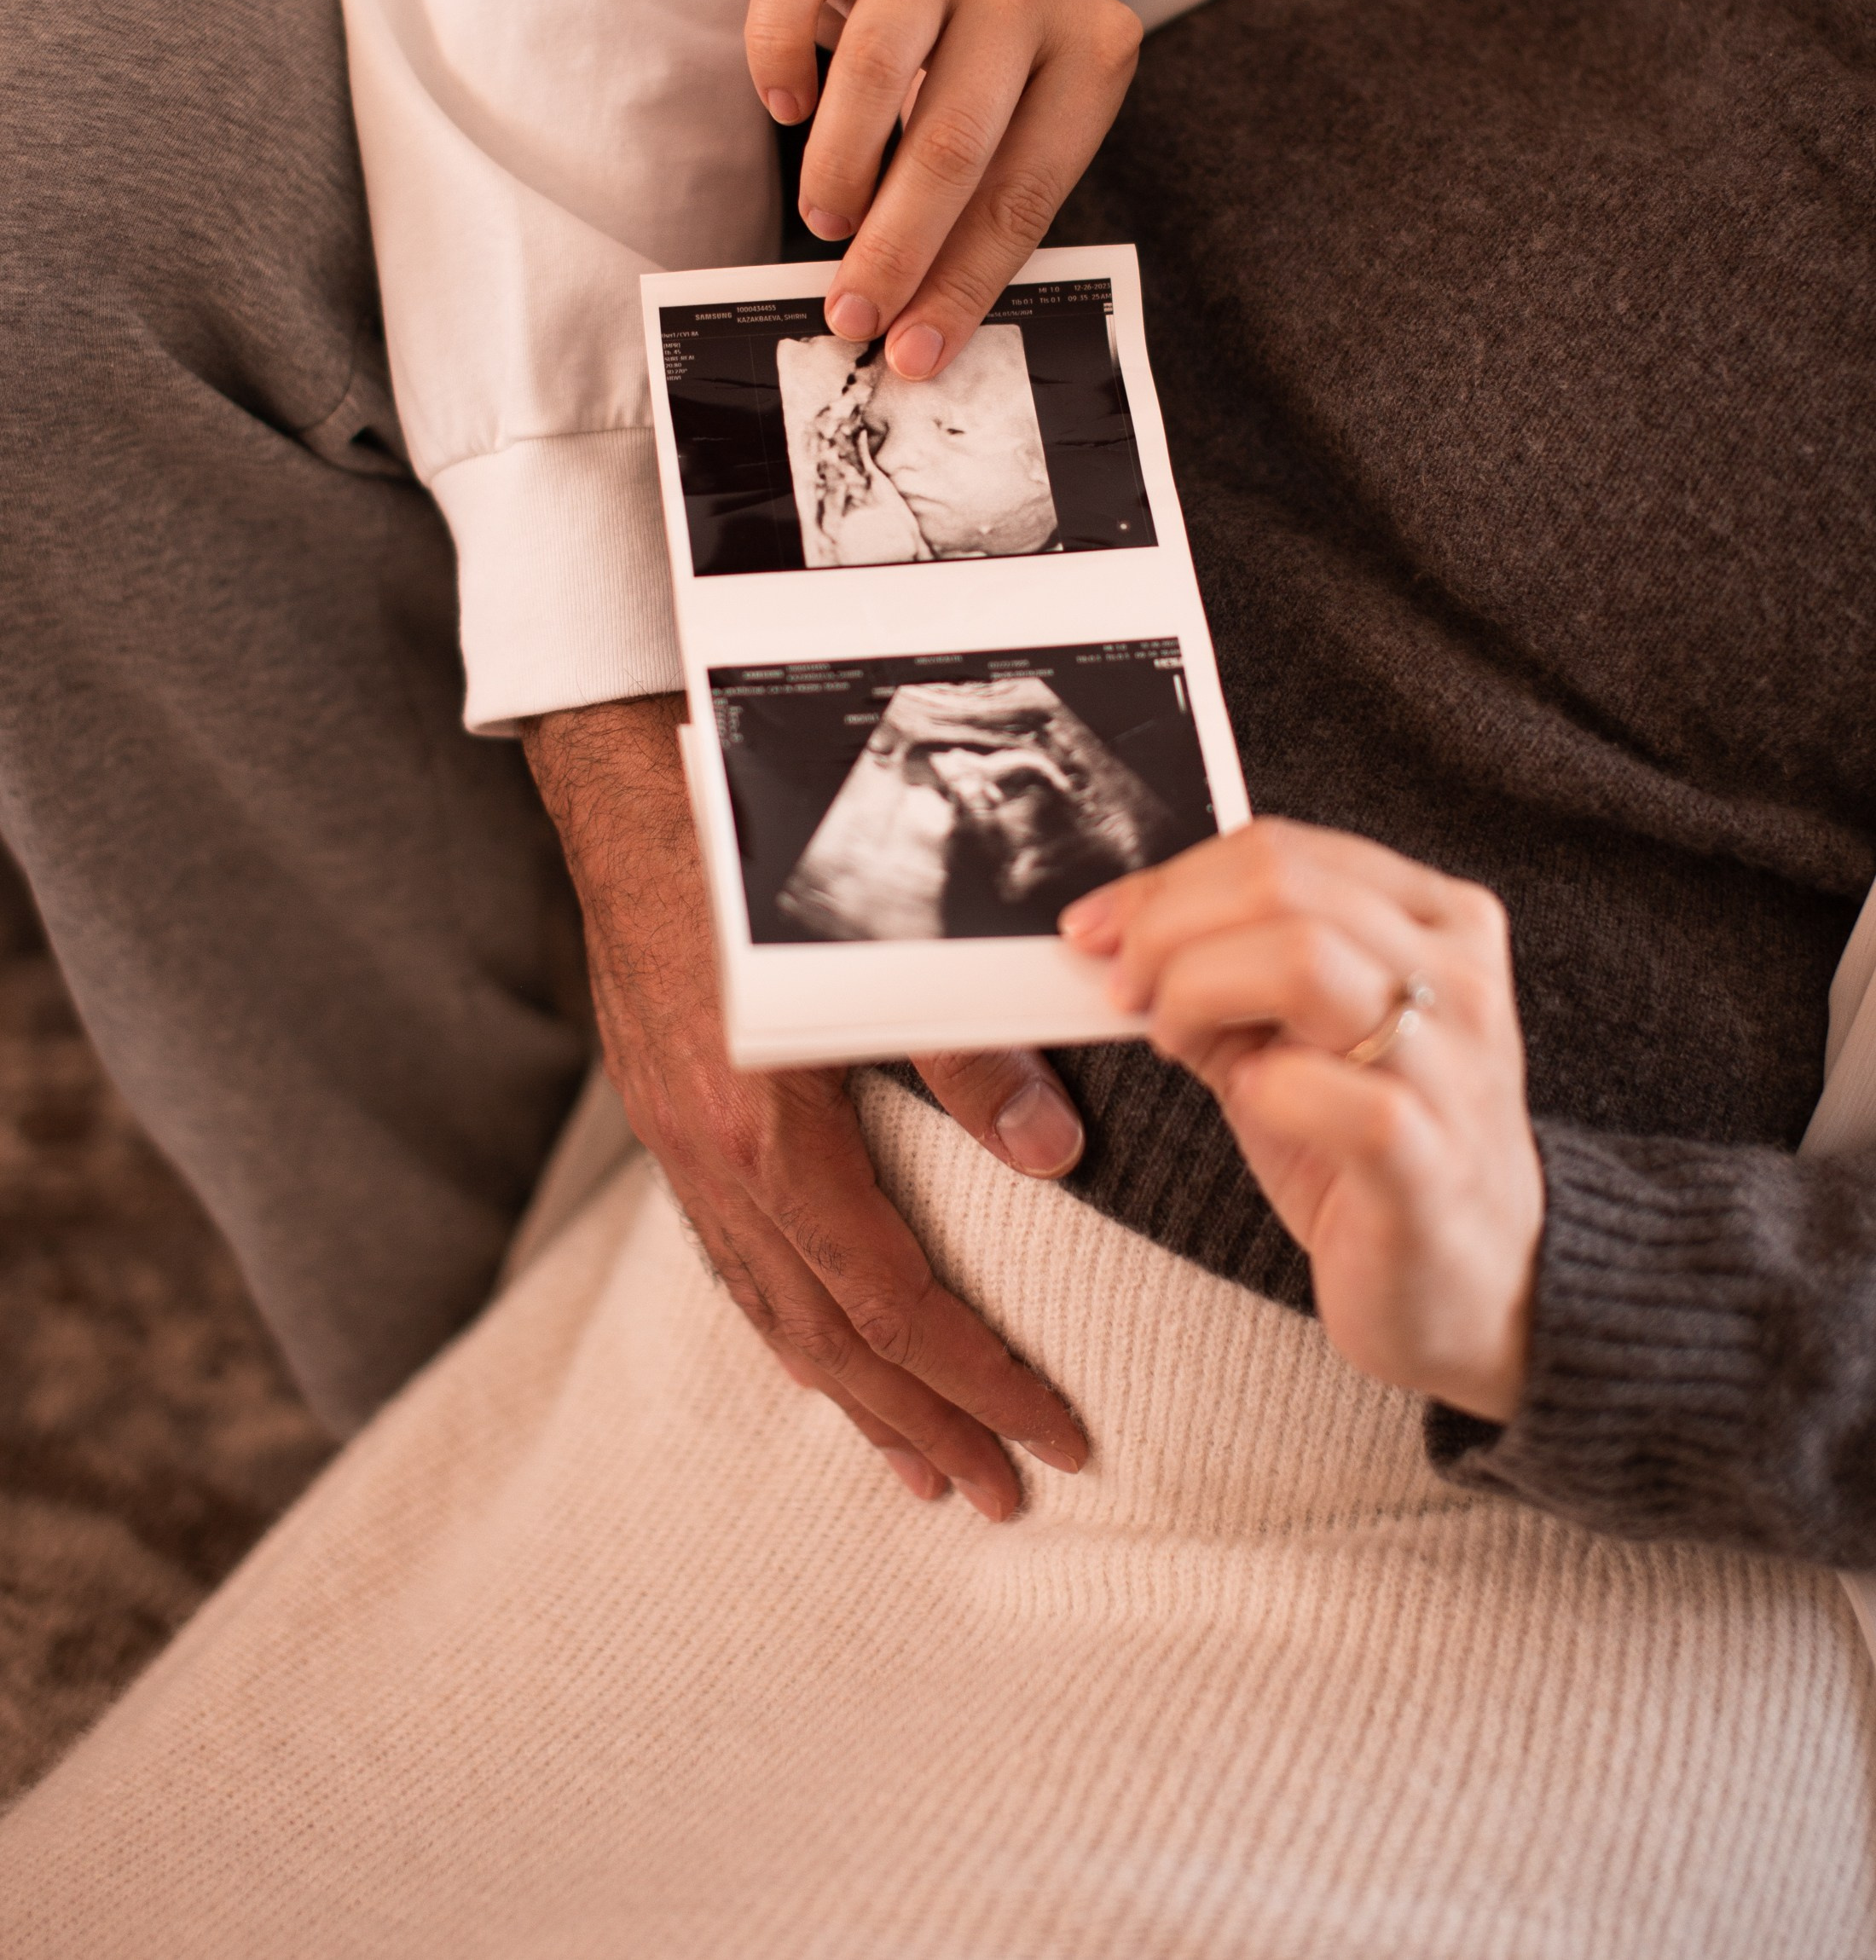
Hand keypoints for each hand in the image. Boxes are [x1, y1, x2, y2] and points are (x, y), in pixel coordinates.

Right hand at [523, 694, 1088, 1515]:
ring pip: (770, 1312)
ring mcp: (677, 1148)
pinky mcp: (665, 1117)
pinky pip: (734, 1261)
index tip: (1050, 1434)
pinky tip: (826, 1342)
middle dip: (920, 1425)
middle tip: (1000, 1494)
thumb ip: (964, 1056)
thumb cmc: (749, 856)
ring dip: (850, 1396)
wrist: (622, 788)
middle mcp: (710, 1163)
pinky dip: (792, 1323)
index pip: (890, 1302)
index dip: (977, 1379)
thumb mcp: (872, 953)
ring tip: (921, 1460)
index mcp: (765, 1134)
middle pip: (826, 1339)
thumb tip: (1057, 1157)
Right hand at [745, 0, 1141, 380]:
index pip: (1023, 193)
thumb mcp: (1024, 126)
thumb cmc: (994, 64)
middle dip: (895, 244)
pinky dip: (780, 57)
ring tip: (827, 222)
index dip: (962, 282)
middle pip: (952, 138)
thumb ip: (983, 210)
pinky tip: (787, 109)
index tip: (911, 353)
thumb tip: (914, 332)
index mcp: (1093, 49)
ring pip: (875, 67)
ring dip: (840, 166)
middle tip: (853, 312)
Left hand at [1060, 819, 1543, 1421]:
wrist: (1475, 1285)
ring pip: (1303, 959)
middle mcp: (1459, 973)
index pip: (1281, 851)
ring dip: (1199, 989)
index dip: (1167, 882)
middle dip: (1167, 928)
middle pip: (1282, 886)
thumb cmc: (1374, 1148)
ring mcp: (1454, 1064)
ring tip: (1175, 1039)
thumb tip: (1116, 932)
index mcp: (1435, 917)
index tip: (1096, 927)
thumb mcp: (1300, 1034)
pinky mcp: (1429, 1158)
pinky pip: (1321, 1088)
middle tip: (1122, 987)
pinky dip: (1258, 1085)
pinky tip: (1249, 1102)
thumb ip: (1228, 970)